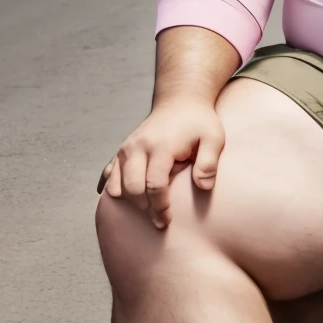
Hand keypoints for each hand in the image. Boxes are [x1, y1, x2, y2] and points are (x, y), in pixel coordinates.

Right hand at [98, 97, 225, 228]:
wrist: (180, 101)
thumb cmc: (199, 122)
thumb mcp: (213, 138)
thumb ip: (209, 163)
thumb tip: (204, 187)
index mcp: (161, 146)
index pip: (154, 184)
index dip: (160, 206)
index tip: (167, 220)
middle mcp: (138, 147)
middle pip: (132, 188)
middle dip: (145, 208)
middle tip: (160, 221)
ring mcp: (126, 148)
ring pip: (117, 185)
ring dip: (130, 202)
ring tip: (148, 209)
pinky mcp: (121, 151)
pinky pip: (109, 175)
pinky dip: (115, 189)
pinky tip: (126, 200)